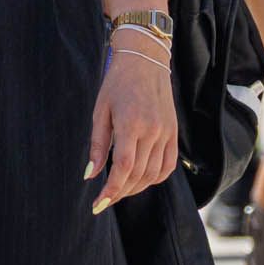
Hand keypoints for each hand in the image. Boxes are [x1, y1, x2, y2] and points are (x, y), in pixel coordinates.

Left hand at [86, 45, 178, 213]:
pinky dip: (155, 178)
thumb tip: (90, 175)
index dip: (112, 190)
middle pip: (138, 174)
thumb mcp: (100, 111)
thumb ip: (97, 144)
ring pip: (154, 174)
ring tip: (120, 190)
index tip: (99, 204)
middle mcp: (152, 131)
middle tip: (105, 199)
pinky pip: (168, 165)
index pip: (123, 168)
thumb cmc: (117, 83)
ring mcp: (166, 133)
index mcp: (131, 124)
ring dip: (136, 188)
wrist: (145, 61)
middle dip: (120, 192)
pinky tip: (141, 180)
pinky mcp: (174, 133)